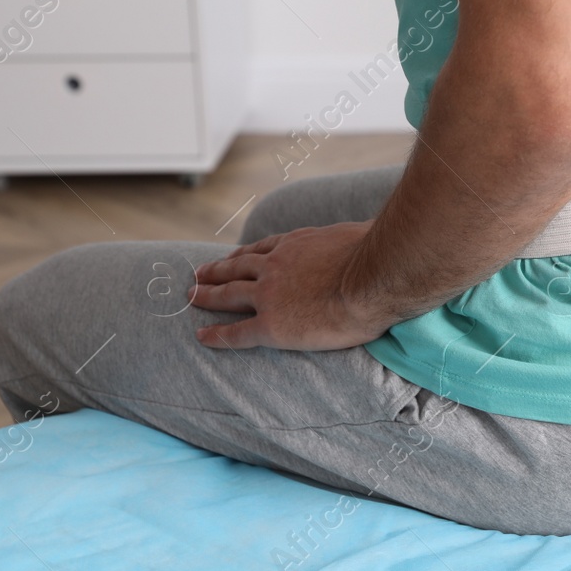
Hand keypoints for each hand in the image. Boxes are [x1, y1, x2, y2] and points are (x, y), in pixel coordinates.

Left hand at [189, 222, 397, 350]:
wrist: (373, 280)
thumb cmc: (378, 256)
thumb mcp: (361, 233)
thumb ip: (356, 239)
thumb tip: (377, 238)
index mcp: (296, 244)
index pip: (262, 249)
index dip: (243, 254)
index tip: (231, 258)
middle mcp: (275, 266)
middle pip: (236, 268)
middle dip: (216, 272)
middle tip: (197, 275)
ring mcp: (270, 295)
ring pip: (229, 295)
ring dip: (207, 296)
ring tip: (191, 297)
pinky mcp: (272, 326)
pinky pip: (236, 332)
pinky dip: (216, 334)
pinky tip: (201, 337)